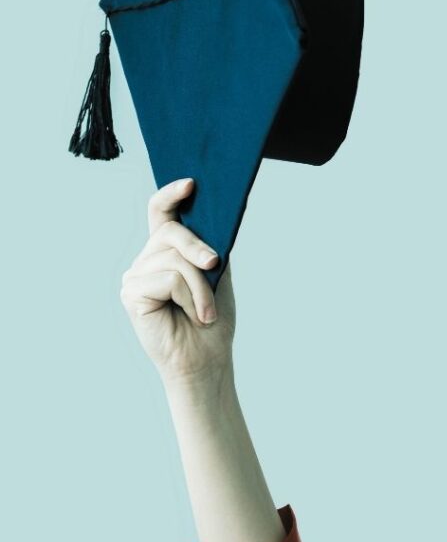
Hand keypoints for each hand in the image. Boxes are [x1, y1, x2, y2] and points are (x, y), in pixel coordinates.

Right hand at [120, 178, 235, 388]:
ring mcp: (135, 276)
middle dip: (200, 248)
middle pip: (171, 231)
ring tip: (206, 310)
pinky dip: (192, 297)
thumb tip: (216, 212)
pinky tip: (193, 315)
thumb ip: (211, 244)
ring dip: (202, 285)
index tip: (191, 183)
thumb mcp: (219, 274)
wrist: (207, 358)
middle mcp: (146, 260)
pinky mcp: (132, 294)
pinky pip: (170, 278)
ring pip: (175, 257)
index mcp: (166, 252)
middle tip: (215, 266)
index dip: (171, 195)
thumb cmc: (213, 319)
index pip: (160, 213)